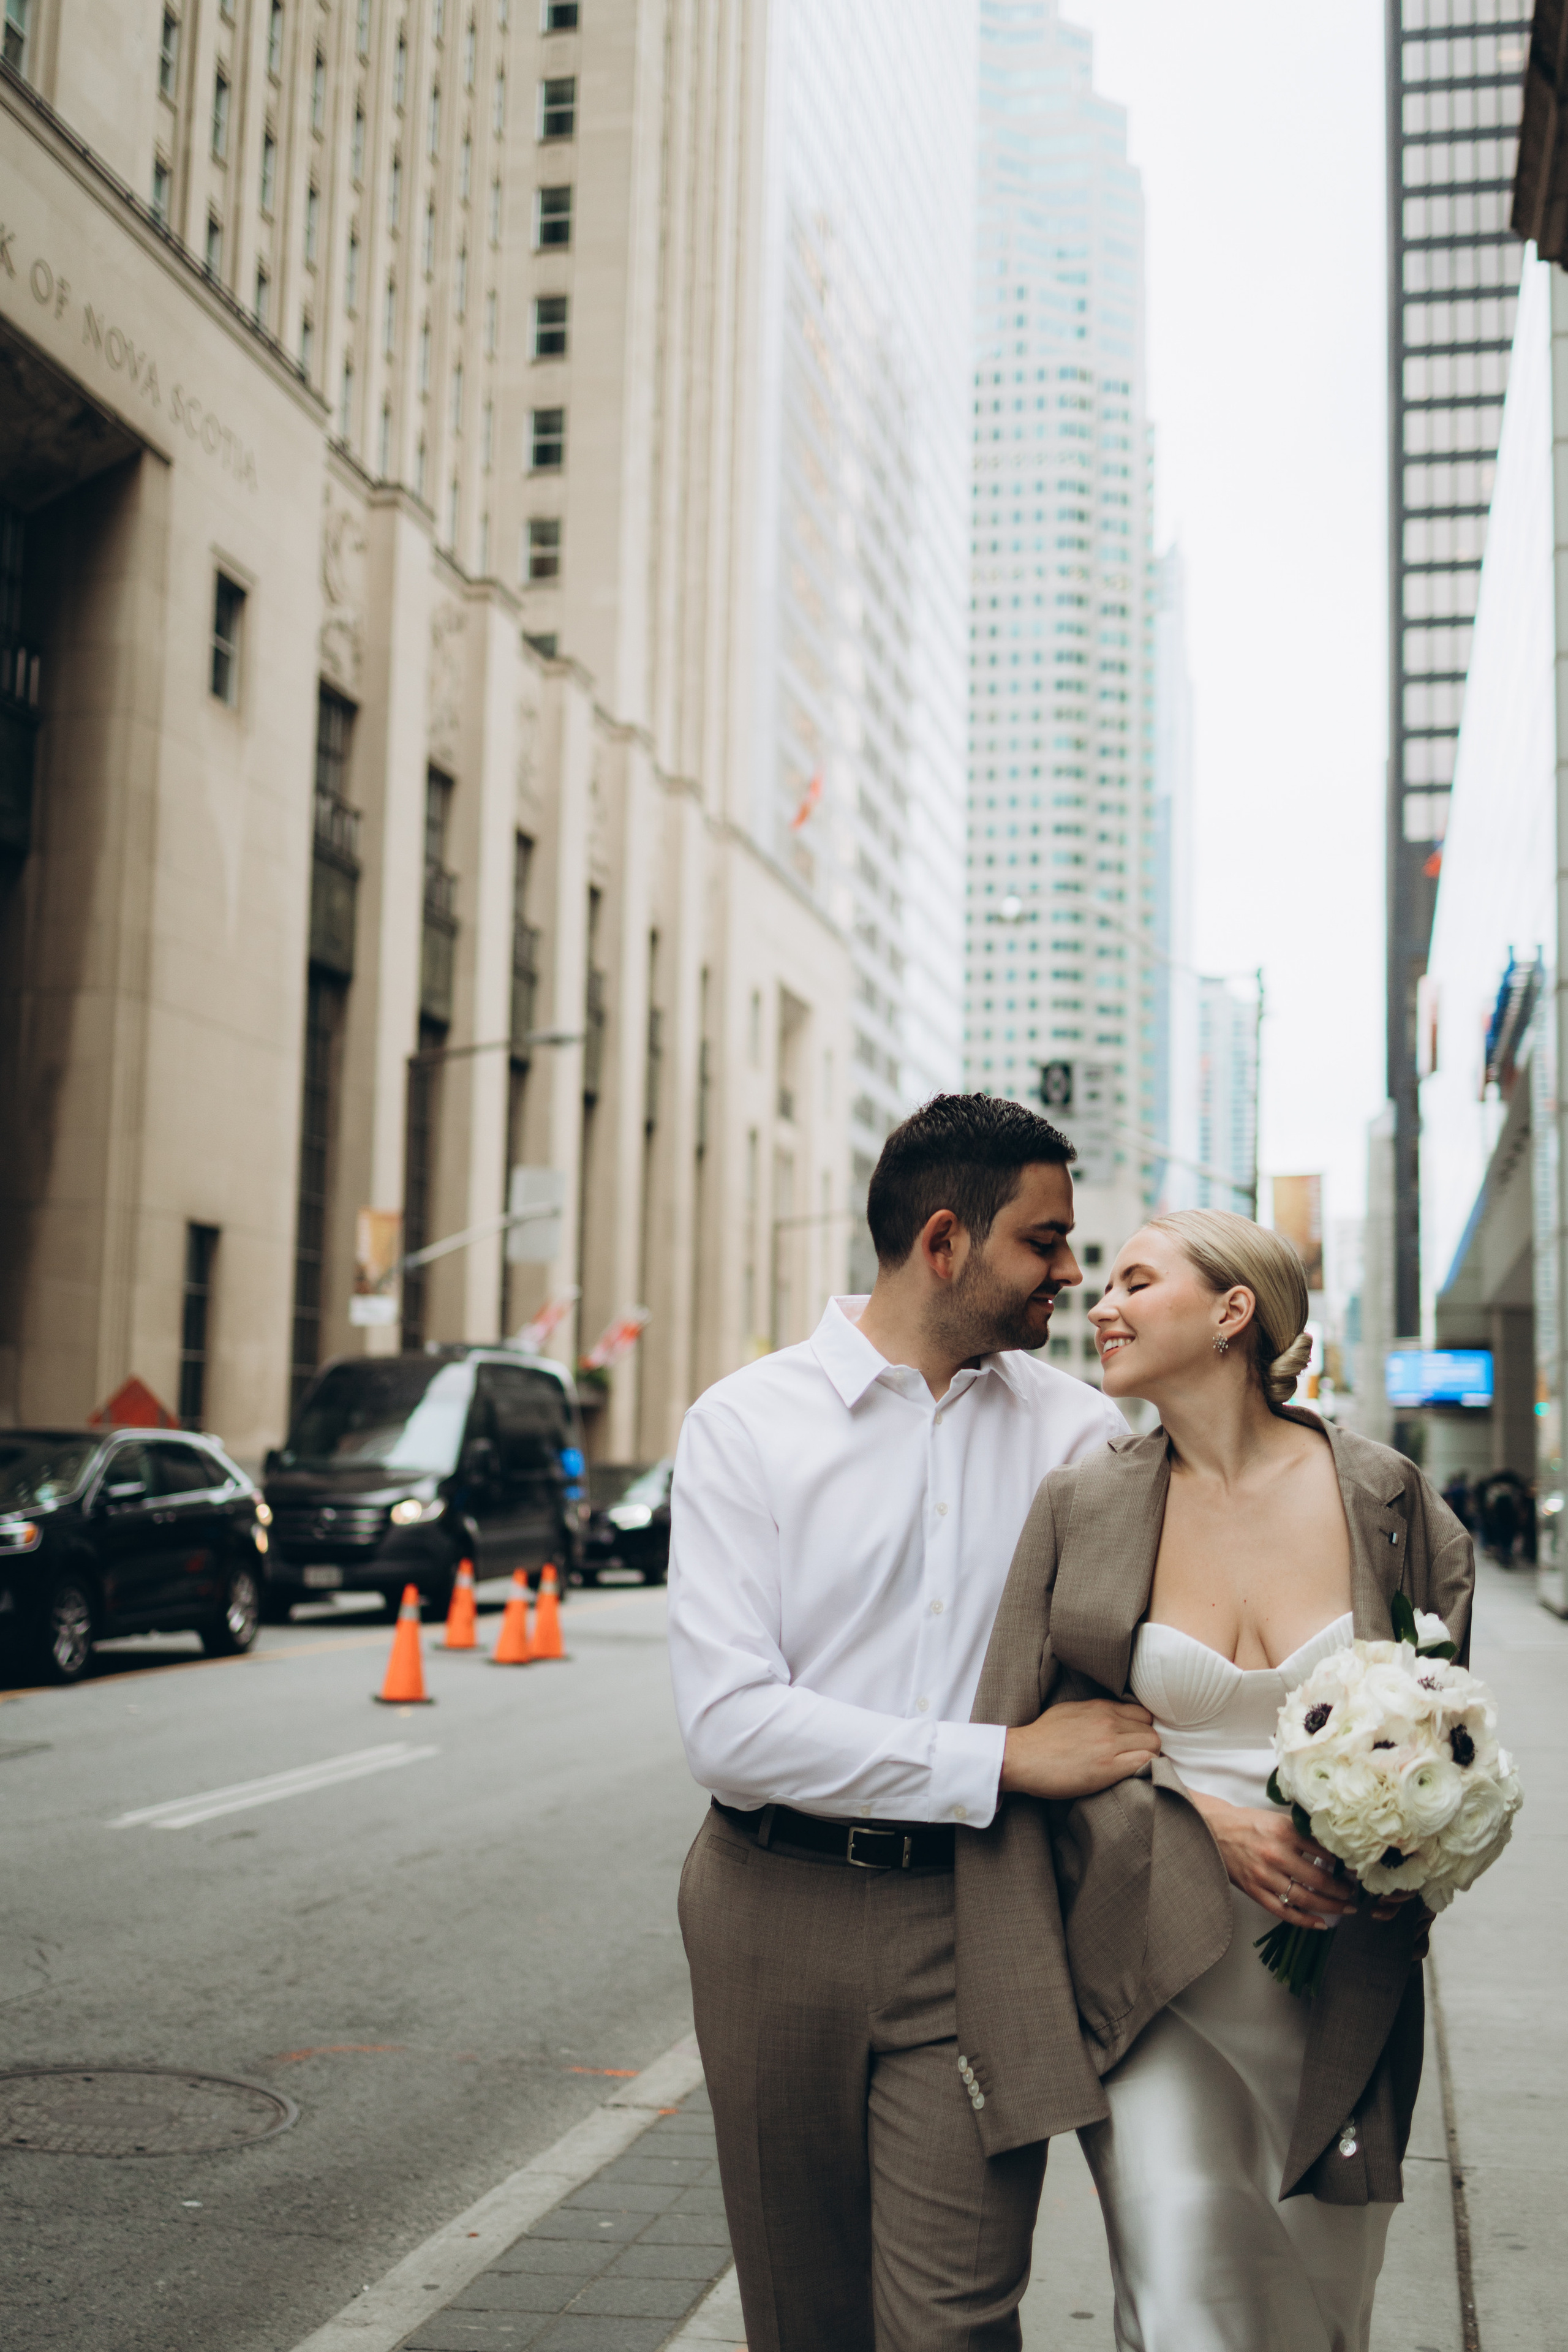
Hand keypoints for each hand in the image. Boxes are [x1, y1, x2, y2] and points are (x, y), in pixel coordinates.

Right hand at [999, 1699, 1160, 1800]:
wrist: (1023, 1757)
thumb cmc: (1041, 1737)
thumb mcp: (1070, 1711)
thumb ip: (1094, 1712)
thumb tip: (1110, 1718)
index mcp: (1100, 1707)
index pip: (1143, 1713)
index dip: (1143, 1729)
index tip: (1136, 1741)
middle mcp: (1108, 1721)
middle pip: (1151, 1730)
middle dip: (1147, 1745)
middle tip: (1136, 1758)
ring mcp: (1109, 1743)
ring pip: (1153, 1745)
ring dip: (1148, 1757)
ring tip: (1134, 1769)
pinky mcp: (1108, 1767)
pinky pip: (1145, 1762)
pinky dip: (1146, 1768)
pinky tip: (1133, 1776)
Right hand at [1187, 1794, 1355, 1928]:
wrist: (1213, 1830)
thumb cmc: (1248, 1823)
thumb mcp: (1278, 1820)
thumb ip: (1303, 1834)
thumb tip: (1335, 1851)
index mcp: (1284, 1831)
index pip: (1324, 1851)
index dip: (1344, 1863)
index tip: (1355, 1869)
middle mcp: (1275, 1854)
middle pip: (1318, 1879)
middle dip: (1341, 1889)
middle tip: (1353, 1893)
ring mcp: (1264, 1875)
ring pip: (1304, 1898)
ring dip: (1329, 1906)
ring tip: (1345, 1908)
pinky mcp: (1254, 1891)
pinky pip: (1283, 1911)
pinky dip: (1304, 1920)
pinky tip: (1321, 1923)